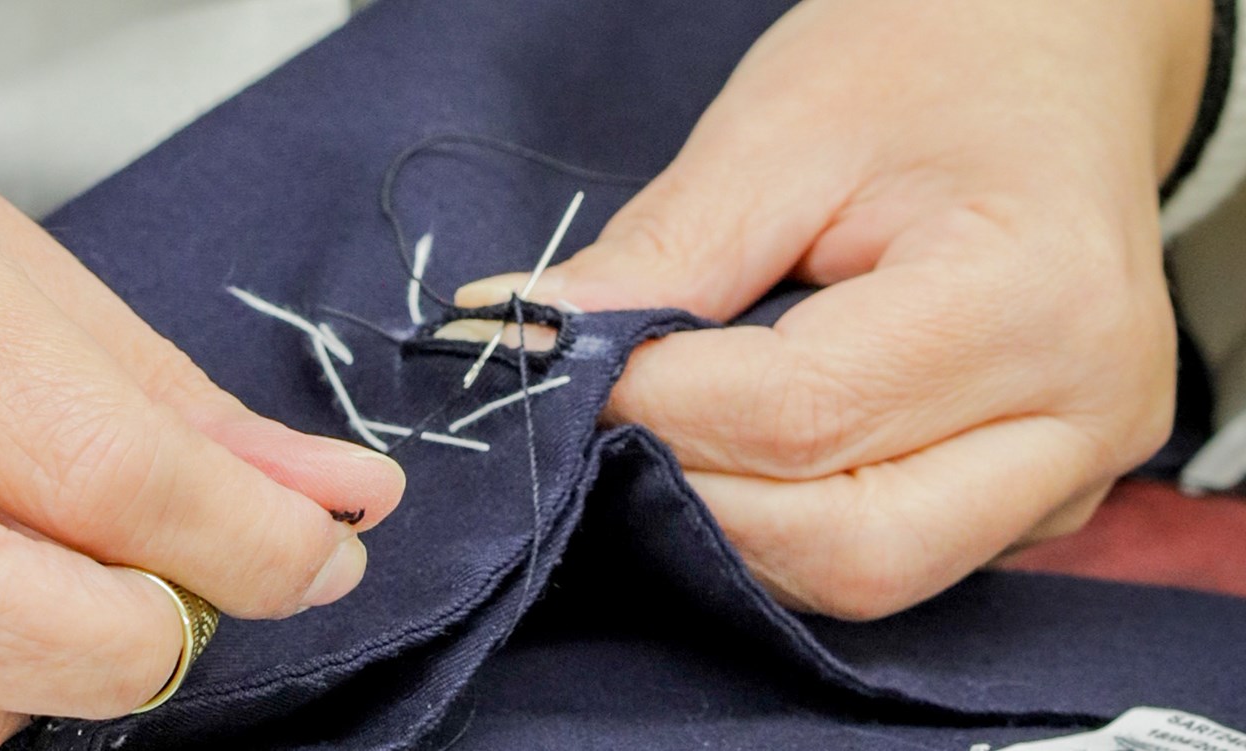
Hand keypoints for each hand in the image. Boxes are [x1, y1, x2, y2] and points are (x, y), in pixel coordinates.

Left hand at [449, 0, 1207, 618]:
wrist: (1050, 59)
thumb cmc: (931, 64)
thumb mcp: (782, 129)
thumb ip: (662, 252)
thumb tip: (531, 337)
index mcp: (1037, 304)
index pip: (798, 418)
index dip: (651, 402)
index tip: (555, 358)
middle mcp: (1083, 417)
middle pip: (846, 545)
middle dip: (689, 497)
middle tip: (591, 413)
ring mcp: (1074, 474)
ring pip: (863, 576)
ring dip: (728, 527)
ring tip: (650, 426)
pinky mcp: (1038, 501)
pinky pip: (888, 557)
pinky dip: (780, 522)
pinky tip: (722, 452)